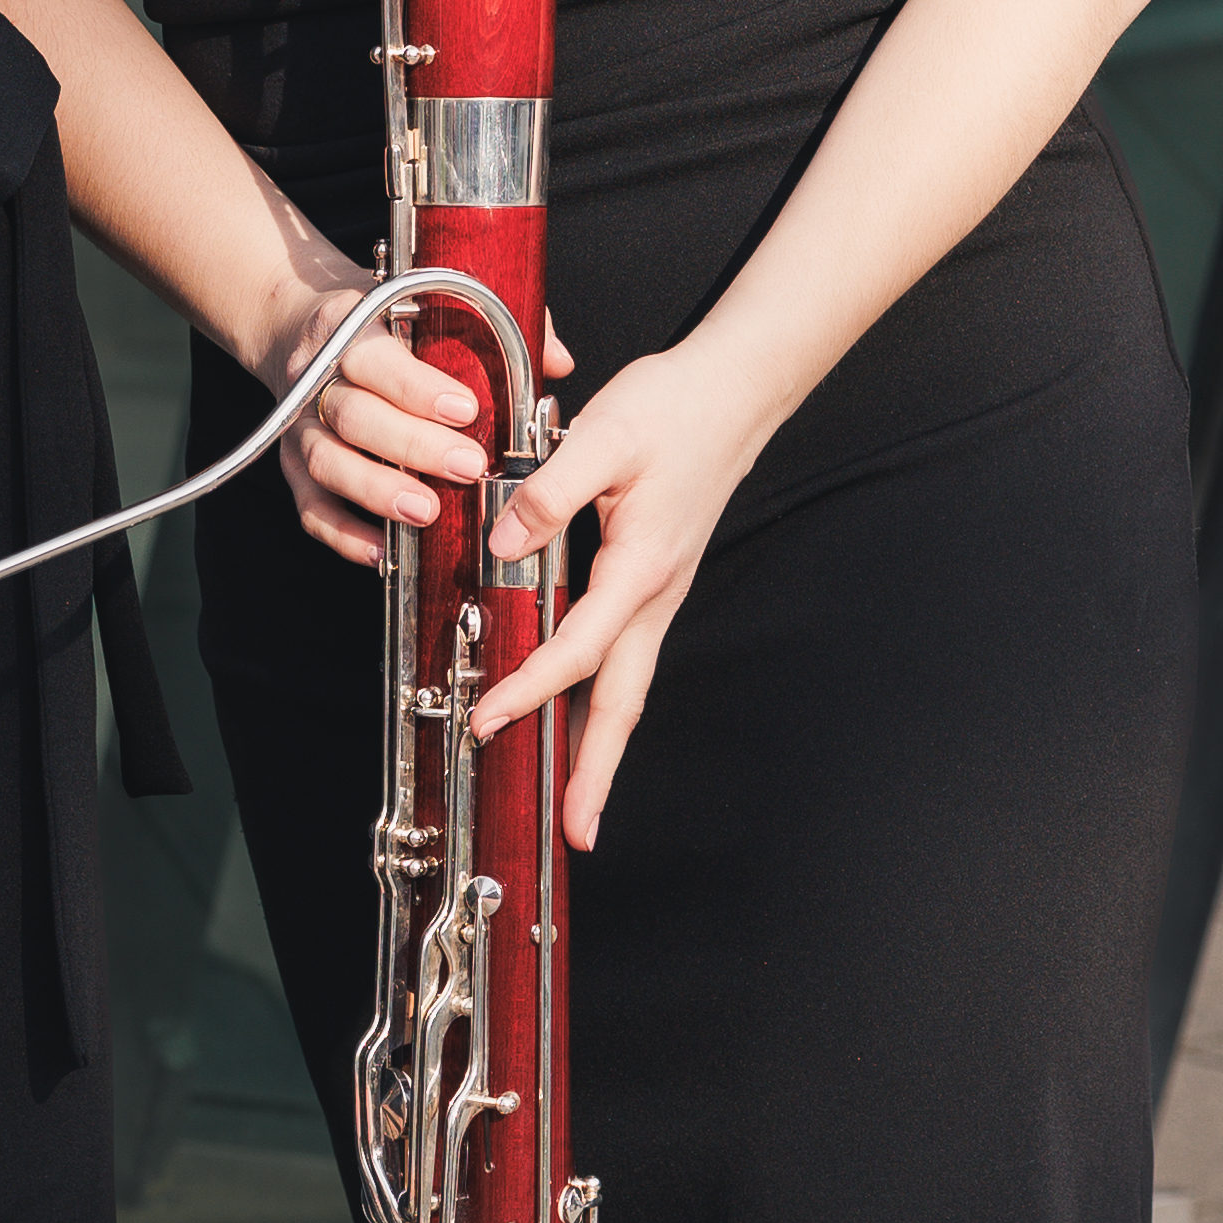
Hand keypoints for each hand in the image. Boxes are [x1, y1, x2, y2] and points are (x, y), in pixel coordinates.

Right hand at [267, 270, 580, 573]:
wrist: (297, 324)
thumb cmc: (380, 320)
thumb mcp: (427, 299)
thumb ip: (494, 320)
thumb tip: (557, 361)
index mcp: (349, 328)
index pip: (375, 359)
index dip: (417, 387)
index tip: (466, 410)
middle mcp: (316, 377)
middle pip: (355, 416)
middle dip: (412, 446)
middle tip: (467, 466)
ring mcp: (299, 426)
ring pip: (328, 463)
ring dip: (378, 492)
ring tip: (426, 513)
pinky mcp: (292, 467)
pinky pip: (311, 508)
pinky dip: (343, 535)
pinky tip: (383, 551)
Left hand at [470, 335, 776, 848]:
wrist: (734, 390)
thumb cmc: (675, 408)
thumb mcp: (605, 434)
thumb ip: (549, 490)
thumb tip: (503, 544)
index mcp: (642, 565)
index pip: (579, 646)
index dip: (531, 687)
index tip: (488, 719)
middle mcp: (656, 594)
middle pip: (624, 702)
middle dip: (597, 770)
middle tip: (575, 832)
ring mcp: (659, 594)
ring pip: (628, 687)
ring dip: (602, 747)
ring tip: (579, 804)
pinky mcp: (653, 583)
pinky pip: (625, 658)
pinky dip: (602, 701)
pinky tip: (581, 719)